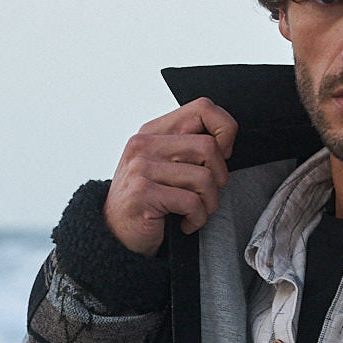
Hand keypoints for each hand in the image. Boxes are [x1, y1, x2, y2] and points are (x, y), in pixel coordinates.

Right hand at [103, 97, 237, 256]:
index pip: (203, 108)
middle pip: (209, 146)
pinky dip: (197, 218)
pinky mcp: (142, 193)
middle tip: (206, 193)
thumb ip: (189, 146)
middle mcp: (145, 145)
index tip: (222, 154)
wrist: (116, 234)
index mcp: (154, 131)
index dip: (225, 130)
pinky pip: (192, 202)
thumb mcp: (166, 164)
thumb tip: (226, 141)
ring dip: (209, 203)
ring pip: (204, 177)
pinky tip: (186, 222)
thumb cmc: (148, 200)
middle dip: (220, 176)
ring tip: (195, 211)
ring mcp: (141, 168)